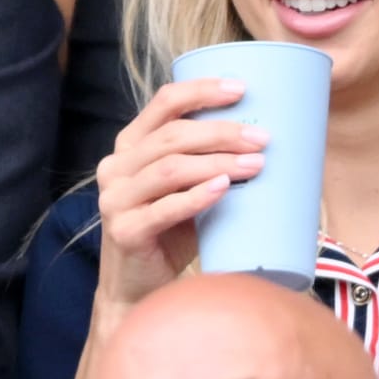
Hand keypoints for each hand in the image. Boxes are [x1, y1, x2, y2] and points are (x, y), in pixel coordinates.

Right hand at [94, 77, 268, 309]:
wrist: (139, 290)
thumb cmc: (168, 235)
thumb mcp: (180, 190)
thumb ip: (201, 164)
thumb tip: (262, 143)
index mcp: (128, 147)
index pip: (163, 103)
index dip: (202, 91)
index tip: (241, 89)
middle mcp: (115, 168)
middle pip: (172, 137)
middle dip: (221, 133)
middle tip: (262, 138)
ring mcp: (115, 200)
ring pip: (171, 169)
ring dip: (218, 163)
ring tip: (256, 164)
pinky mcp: (125, 231)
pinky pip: (165, 208)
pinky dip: (198, 196)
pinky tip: (224, 188)